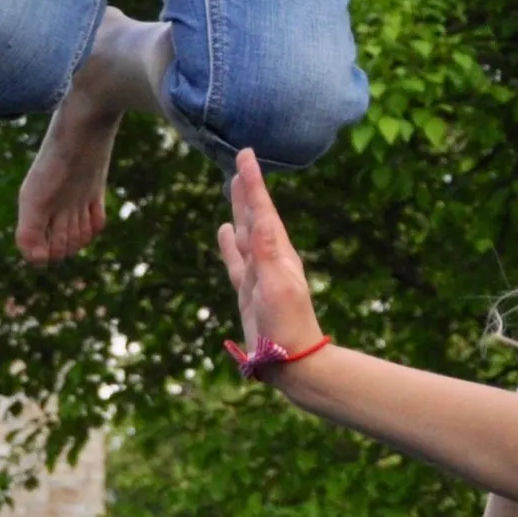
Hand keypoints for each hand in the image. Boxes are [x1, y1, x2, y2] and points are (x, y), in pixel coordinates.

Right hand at [216, 151, 326, 360]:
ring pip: (246, 233)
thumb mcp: (276, 286)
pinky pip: (236, 260)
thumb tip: (259, 217)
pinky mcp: (249, 292)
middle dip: (248, 190)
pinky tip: (224, 232)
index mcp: (279, 253)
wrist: (293, 362)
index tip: (246, 155)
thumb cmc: (288, 325)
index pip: (263, 209)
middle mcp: (271, 259)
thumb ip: (266, 252)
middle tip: (241, 162)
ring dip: (240, 210)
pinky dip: (229, 244)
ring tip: (233, 186)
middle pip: (255, 215)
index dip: (253, 183)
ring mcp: (259, 275)